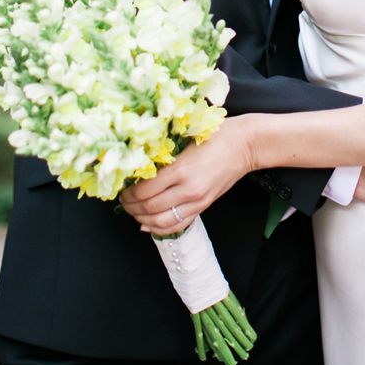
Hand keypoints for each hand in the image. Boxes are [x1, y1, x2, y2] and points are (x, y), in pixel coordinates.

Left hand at [119, 117, 258, 235]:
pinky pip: (178, 225)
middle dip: (131, 208)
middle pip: (150, 208)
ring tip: (133, 213)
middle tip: (123, 202)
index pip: (145, 190)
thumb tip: (138, 169)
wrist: (244, 145)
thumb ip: (162, 156)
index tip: (121, 190)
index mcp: (180, 170)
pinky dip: (160, 228)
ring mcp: (197, 201)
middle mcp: (188, 189)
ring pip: (162, 221)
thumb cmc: (214, 135)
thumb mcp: (183, 141)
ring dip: (142, 220)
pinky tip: (148, 224)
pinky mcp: (204, 206)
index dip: (128, 194)